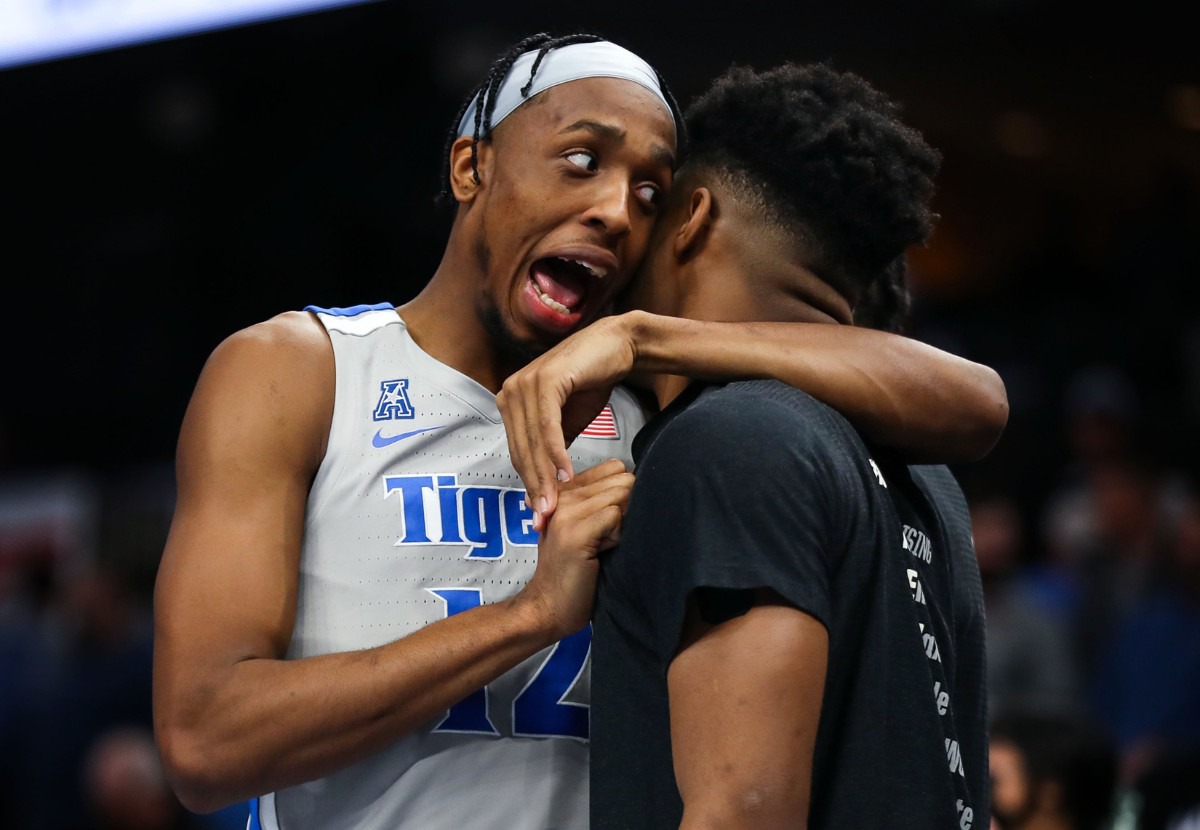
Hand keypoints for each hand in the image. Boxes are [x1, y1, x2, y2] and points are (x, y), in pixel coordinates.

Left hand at [497, 314, 637, 529]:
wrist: (617, 347)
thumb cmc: (591, 382)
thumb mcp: (567, 422)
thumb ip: (551, 448)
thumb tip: (544, 483)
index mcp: (511, 402)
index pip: (519, 453)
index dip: (529, 486)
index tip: (539, 516)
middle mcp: (510, 392)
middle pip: (522, 451)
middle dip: (535, 489)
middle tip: (544, 520)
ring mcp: (525, 384)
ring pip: (533, 443)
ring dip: (545, 478)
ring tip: (555, 506)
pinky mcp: (546, 380)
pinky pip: (548, 426)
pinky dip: (556, 454)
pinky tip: (566, 476)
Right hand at [517, 458, 633, 637]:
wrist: (548, 606)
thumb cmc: (575, 572)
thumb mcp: (586, 528)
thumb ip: (603, 503)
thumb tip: (640, 485)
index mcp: (566, 491)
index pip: (613, 467)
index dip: (624, 492)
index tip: (610, 521)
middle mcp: (563, 494)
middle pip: (622, 478)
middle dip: (625, 507)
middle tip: (606, 536)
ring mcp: (566, 511)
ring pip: (621, 494)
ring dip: (621, 523)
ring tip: (602, 545)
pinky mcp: (574, 531)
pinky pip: (615, 516)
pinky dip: (617, 536)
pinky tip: (601, 552)